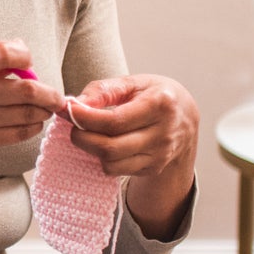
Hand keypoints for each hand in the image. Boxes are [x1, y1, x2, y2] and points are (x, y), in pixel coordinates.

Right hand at [0, 37, 66, 180]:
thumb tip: (19, 58)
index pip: (4, 53)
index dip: (25, 56)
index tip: (29, 62)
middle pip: (26, 89)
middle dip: (48, 93)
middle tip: (55, 95)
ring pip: (26, 114)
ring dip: (42, 111)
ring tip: (45, 108)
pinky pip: (16, 134)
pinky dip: (30, 128)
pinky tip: (31, 123)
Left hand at [68, 74, 198, 237]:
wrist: (186, 118)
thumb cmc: (156, 96)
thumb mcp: (134, 83)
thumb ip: (103, 90)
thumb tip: (75, 104)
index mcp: (160, 105)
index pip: (114, 121)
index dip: (85, 118)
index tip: (67, 110)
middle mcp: (163, 134)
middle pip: (110, 147)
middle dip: (82, 137)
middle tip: (73, 125)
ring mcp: (159, 155)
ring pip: (111, 163)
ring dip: (91, 149)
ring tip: (89, 133)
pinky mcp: (153, 168)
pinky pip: (116, 170)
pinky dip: (103, 159)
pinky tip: (105, 143)